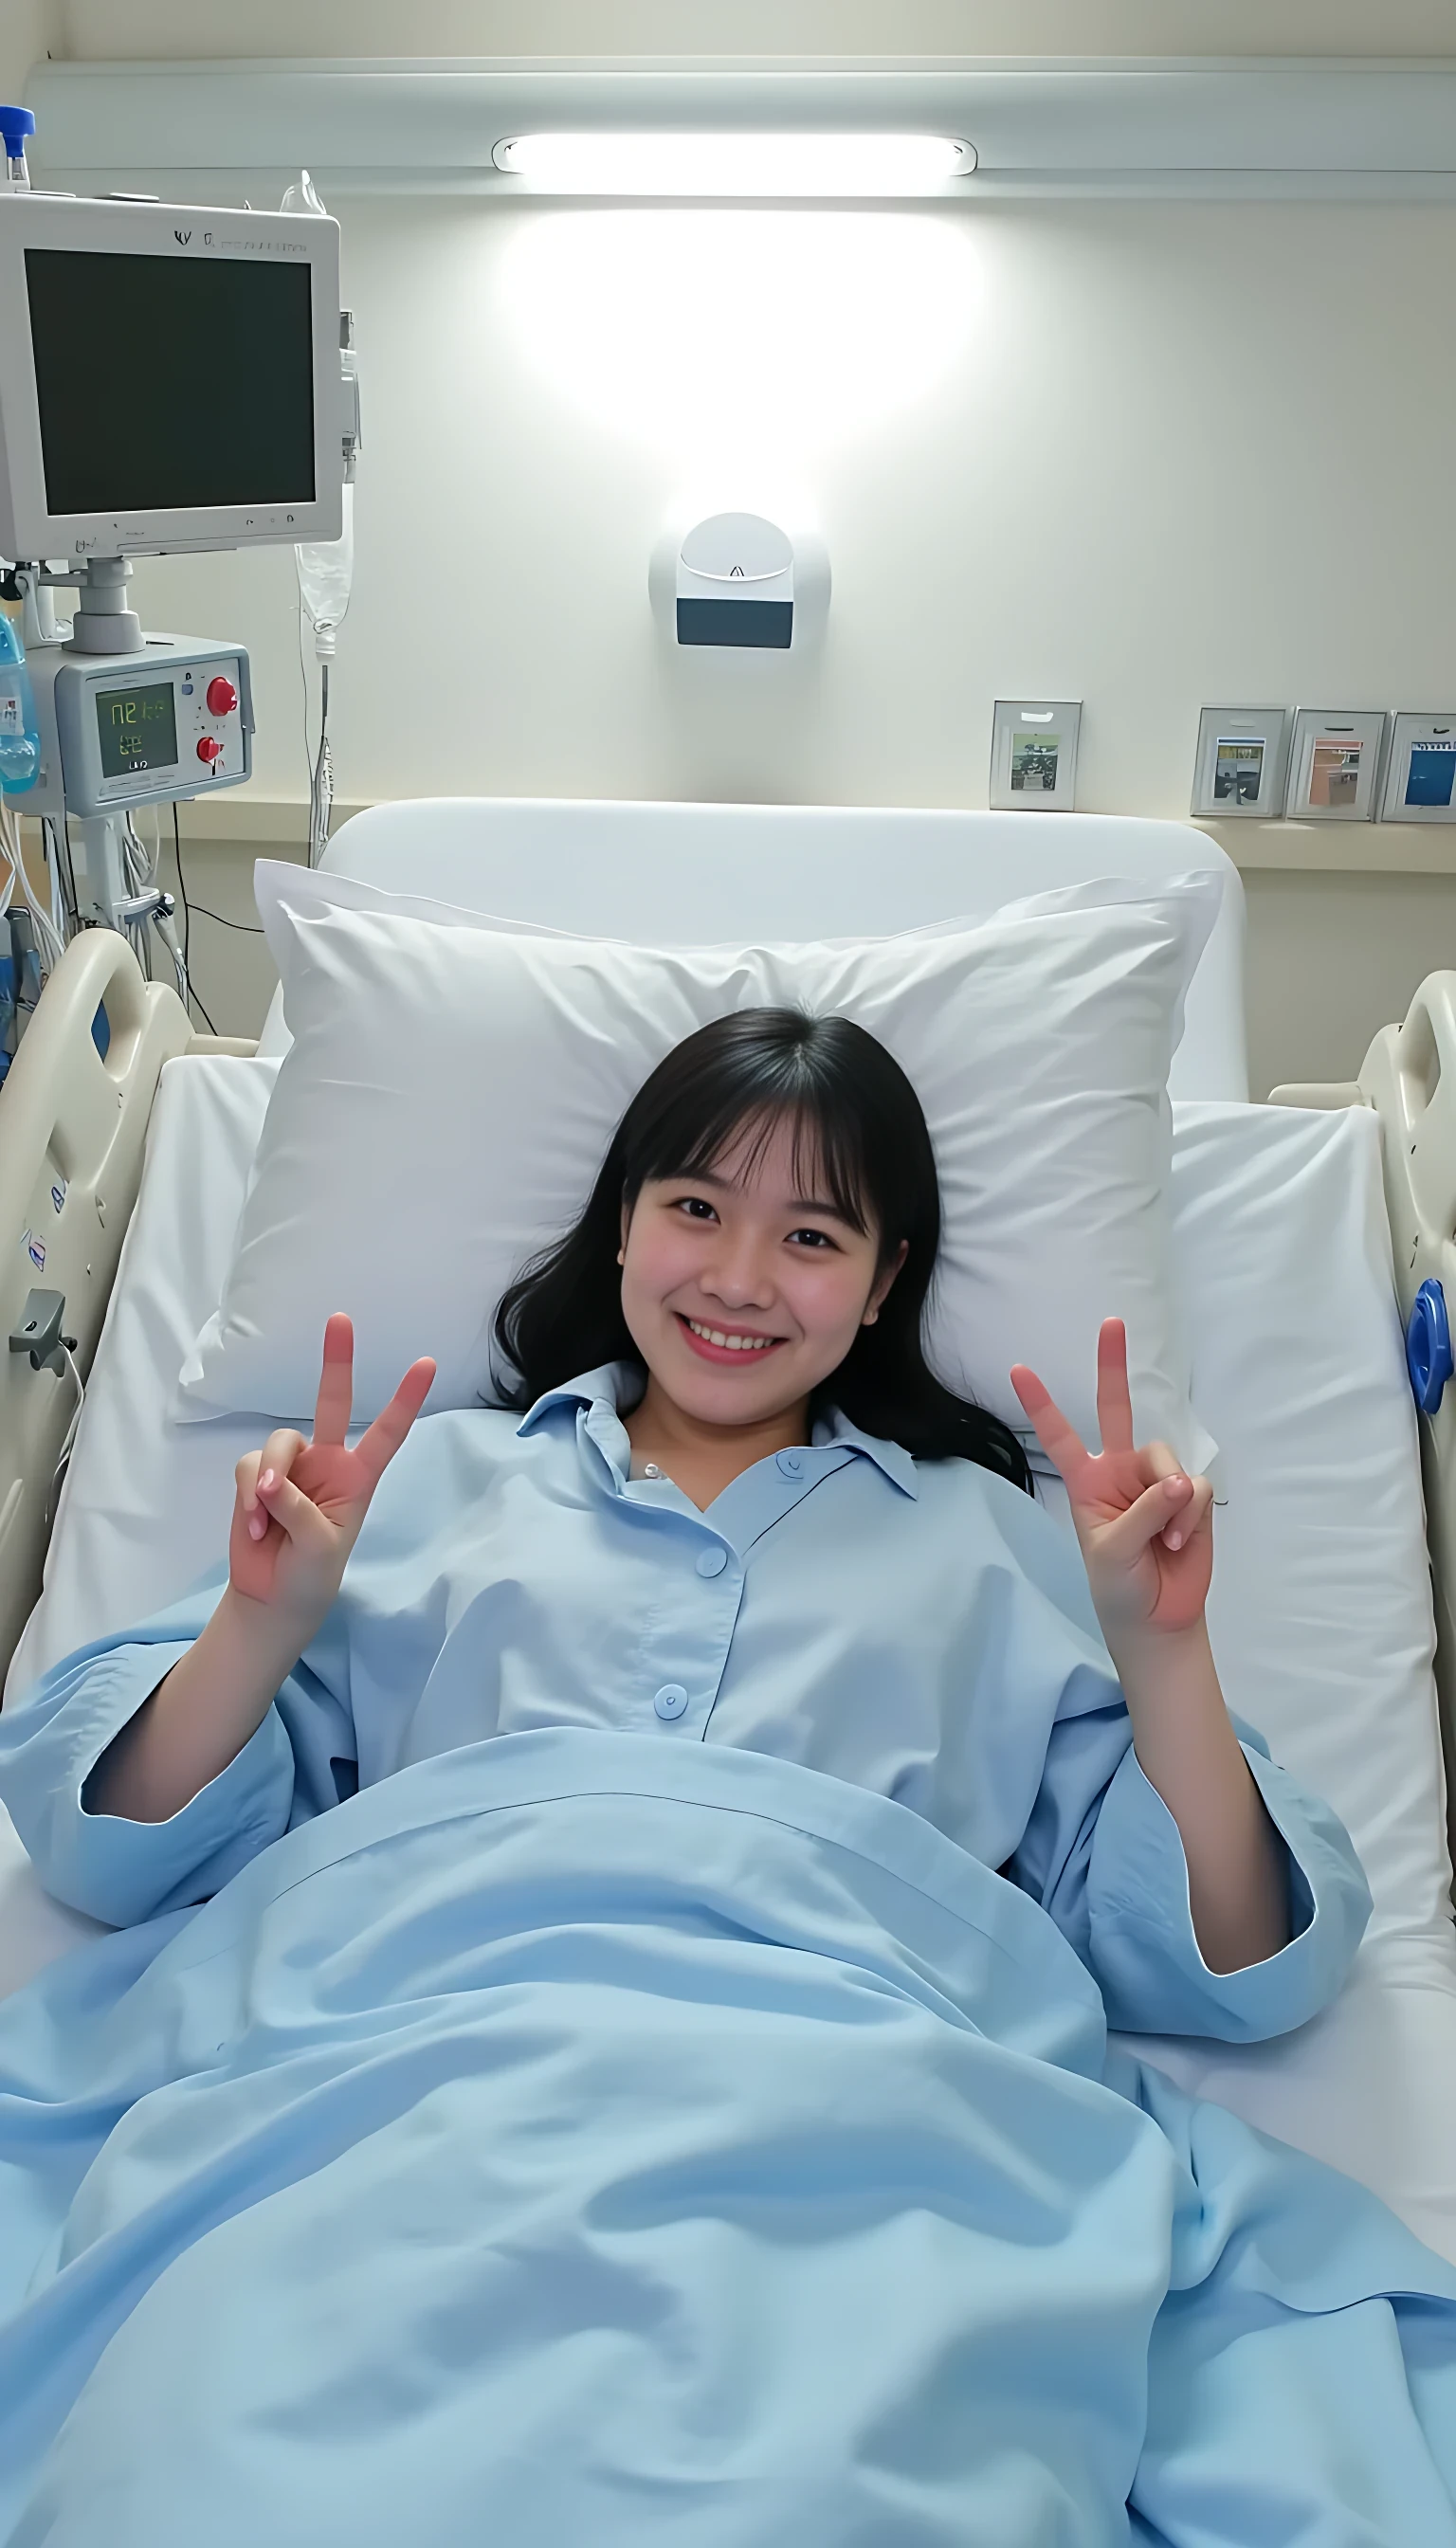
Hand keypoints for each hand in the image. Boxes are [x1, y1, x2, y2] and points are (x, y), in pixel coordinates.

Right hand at [228, 1314, 436, 1632]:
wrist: (273, 1596)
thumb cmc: (312, 1573)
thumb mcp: (319, 1547)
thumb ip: (298, 1509)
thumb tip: (271, 1479)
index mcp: (359, 1477)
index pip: (387, 1433)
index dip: (406, 1399)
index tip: (428, 1363)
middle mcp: (328, 1462)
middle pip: (331, 1401)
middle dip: (336, 1360)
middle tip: (341, 1319)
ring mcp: (292, 1466)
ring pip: (277, 1443)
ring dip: (268, 1480)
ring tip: (266, 1520)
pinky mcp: (259, 1476)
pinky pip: (250, 1467)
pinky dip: (249, 1495)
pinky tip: (255, 1526)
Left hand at [1010, 1318, 1212, 1645]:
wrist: (1158, 1617)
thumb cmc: (1120, 1585)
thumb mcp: (1113, 1550)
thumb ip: (1143, 1512)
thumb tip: (1177, 1482)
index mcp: (1086, 1482)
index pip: (1059, 1437)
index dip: (1040, 1404)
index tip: (1016, 1369)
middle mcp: (1119, 1472)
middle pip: (1115, 1409)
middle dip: (1113, 1366)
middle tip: (1111, 1322)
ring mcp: (1156, 1481)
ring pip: (1167, 1459)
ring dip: (1171, 1500)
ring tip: (1166, 1539)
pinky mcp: (1191, 1496)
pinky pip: (1196, 1487)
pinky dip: (1191, 1515)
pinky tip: (1181, 1542)